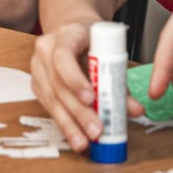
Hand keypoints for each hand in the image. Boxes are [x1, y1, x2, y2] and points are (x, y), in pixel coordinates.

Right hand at [30, 21, 144, 150]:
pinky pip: (48, 105)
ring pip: (51, 98)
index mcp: (67, 34)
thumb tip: (136, 110)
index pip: (63, 56)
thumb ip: (120, 81)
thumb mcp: (109, 51)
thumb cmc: (94, 40)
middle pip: (58, 84)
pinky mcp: (37, 83)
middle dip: (78, 111)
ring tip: (84, 142)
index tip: (91, 99)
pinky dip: (63, 122)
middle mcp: (46, 48)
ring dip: (69, 123)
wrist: (73, 30)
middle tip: (96, 130)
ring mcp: (38, 66)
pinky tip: (75, 136)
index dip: (75, 79)